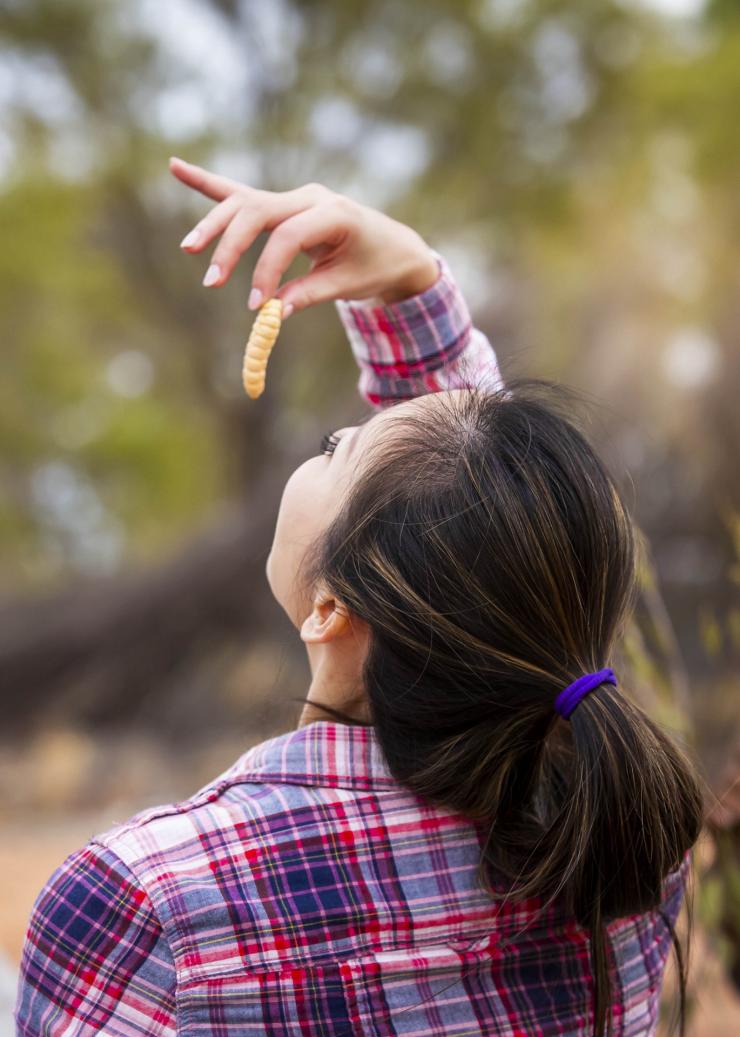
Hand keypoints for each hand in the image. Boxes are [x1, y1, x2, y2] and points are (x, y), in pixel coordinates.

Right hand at [169, 156, 439, 314]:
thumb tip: (273, 315)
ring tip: (189, 247)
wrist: (394, 246)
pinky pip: (241, 195)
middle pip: (257, 212)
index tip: (257, 305)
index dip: (267, 271)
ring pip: (244, 203)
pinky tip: (175, 167)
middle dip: (231, 247)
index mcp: (332, 212)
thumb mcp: (347, 284)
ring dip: (214, 224)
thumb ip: (309, 295)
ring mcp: (294, 197)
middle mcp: (309, 197)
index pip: (287, 237)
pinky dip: (208, 184)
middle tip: (212, 282)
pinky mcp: (282, 205)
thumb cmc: (374, 265)